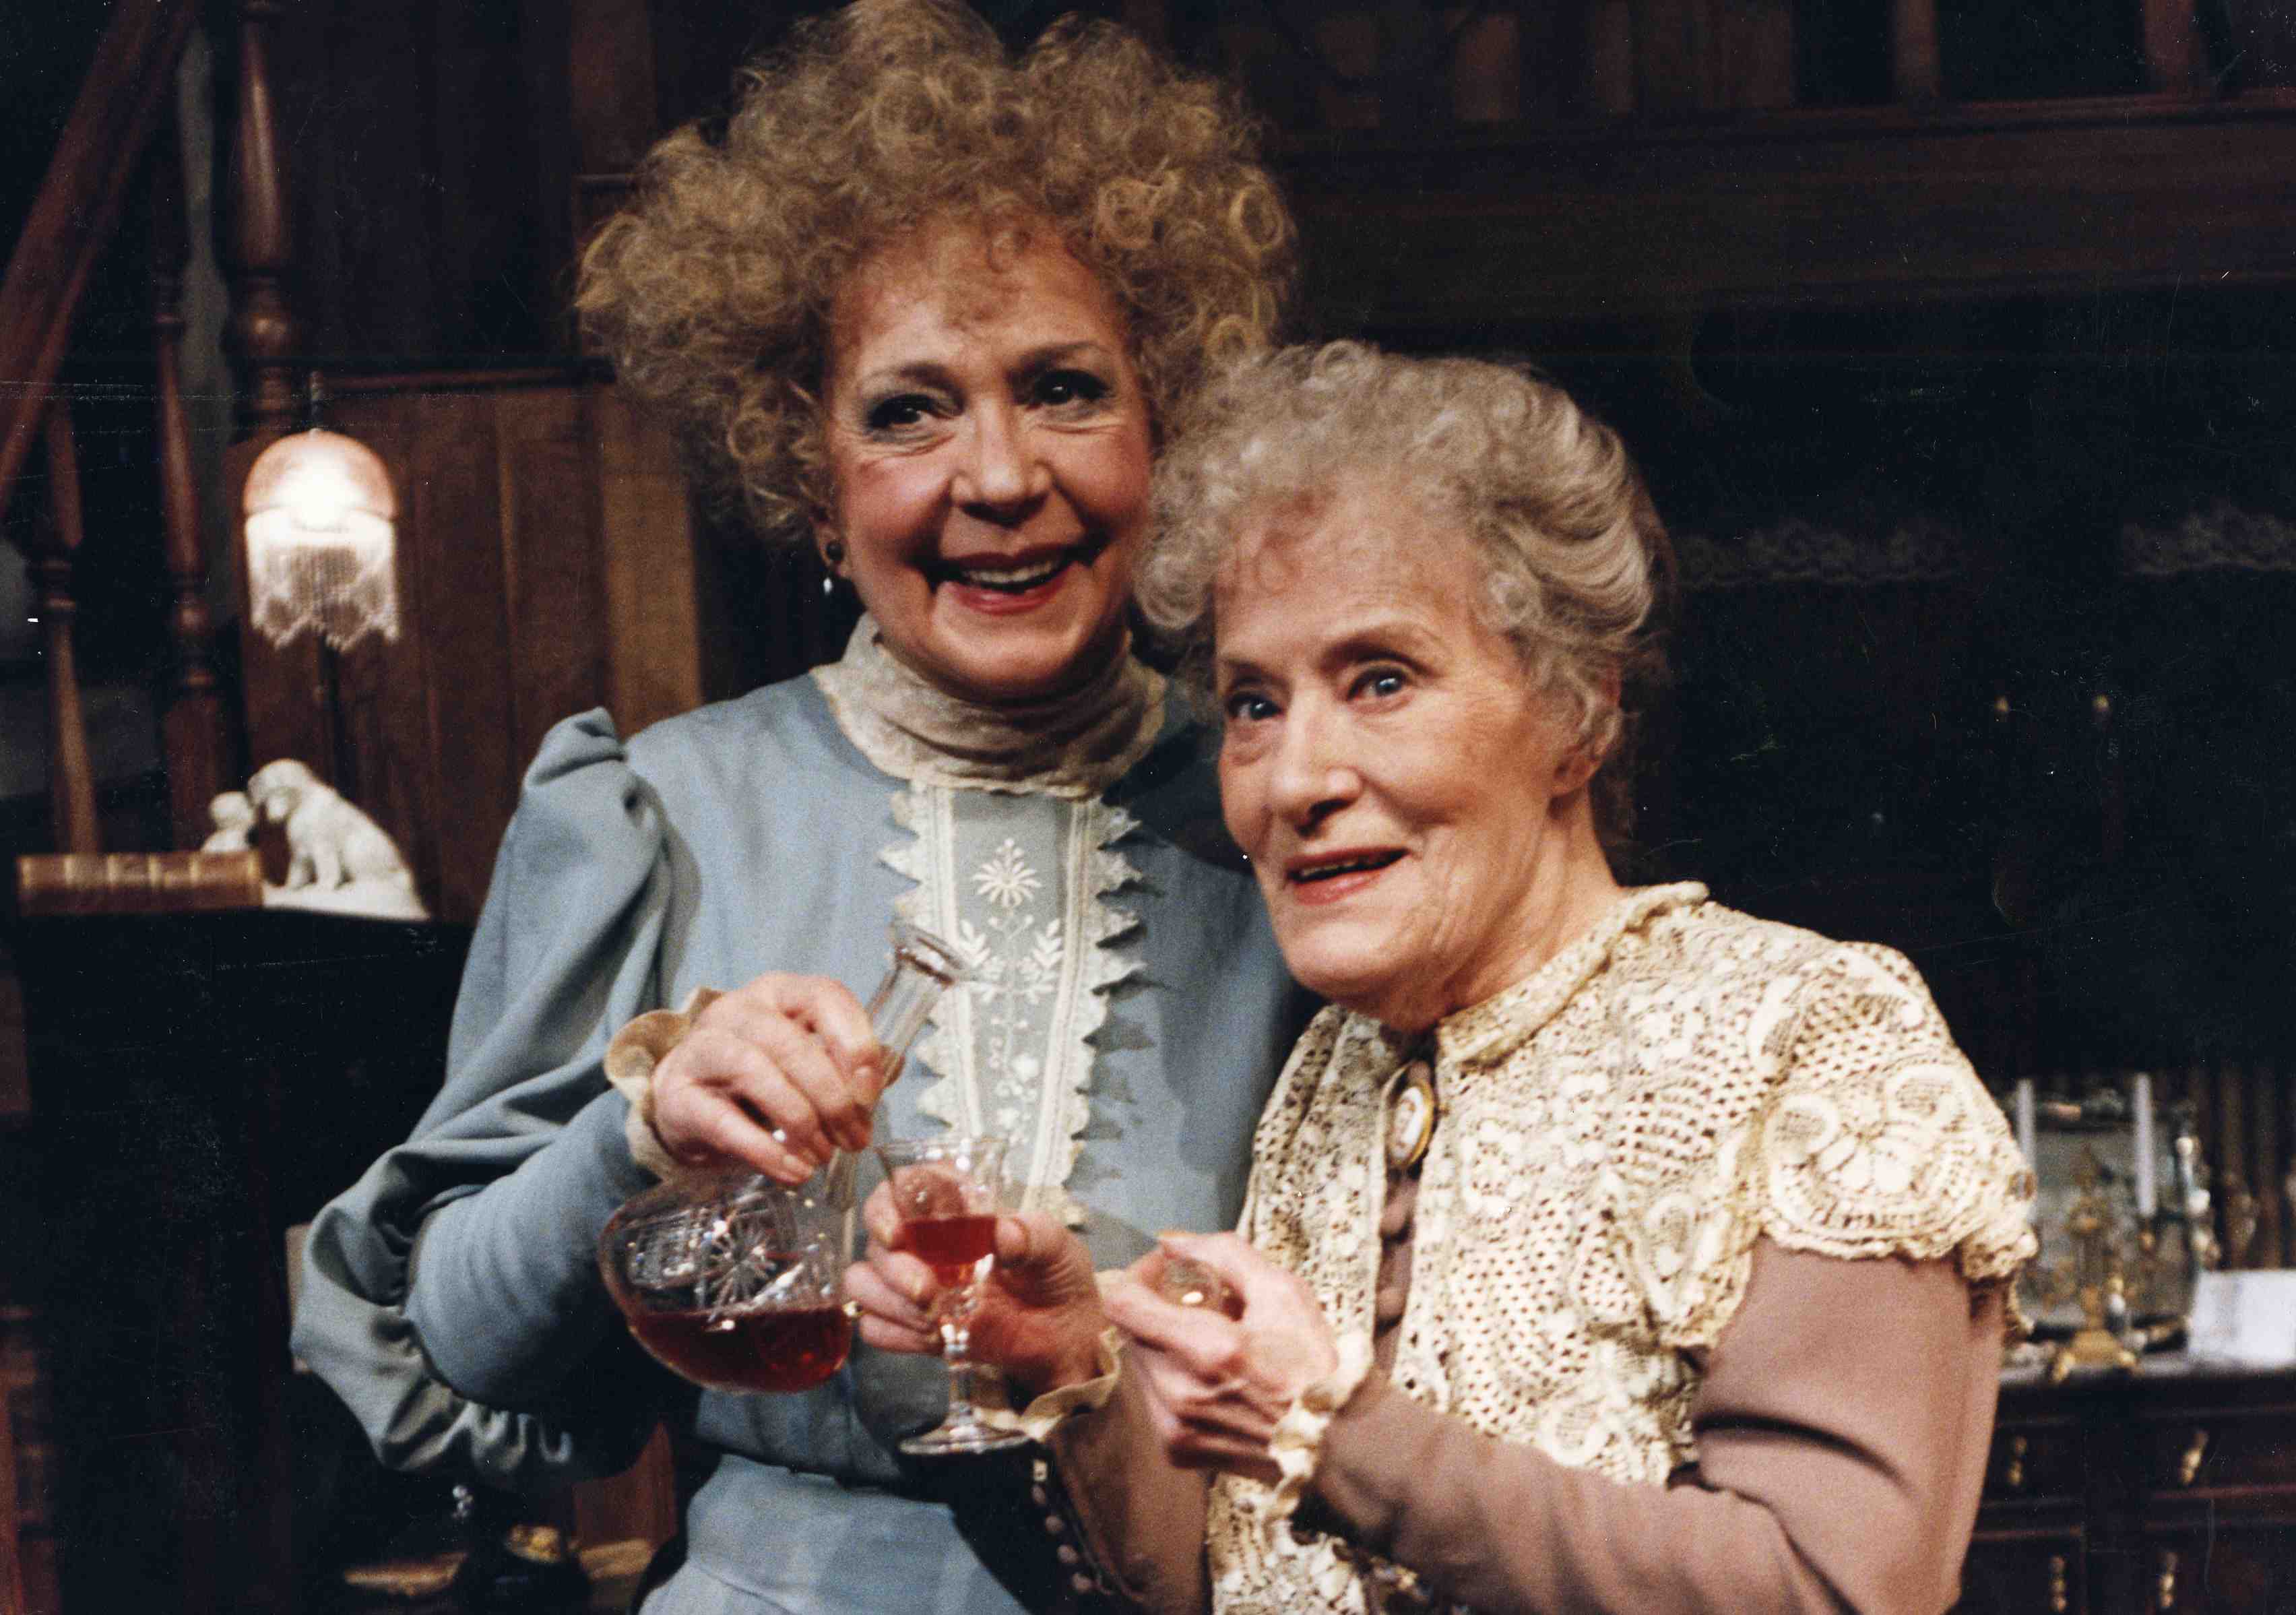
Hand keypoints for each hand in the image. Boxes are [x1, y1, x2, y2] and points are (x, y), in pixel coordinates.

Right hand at [649, 973, 881, 1182]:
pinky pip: (724, 1121)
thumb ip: (846, 1068)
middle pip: (792, 1044)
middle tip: (854, 1140)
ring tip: (823, 1158)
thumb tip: (886, 1079)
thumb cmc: (759, 1080)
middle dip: (833, 1098)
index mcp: (779, 992)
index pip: (824, 997)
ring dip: (801, 1122)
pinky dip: (766, 1151)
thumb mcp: (806, 1063)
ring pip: (757, 1072)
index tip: (870, 1094)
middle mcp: (738, 1009)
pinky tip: (793, 1172)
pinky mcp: (678, 1094)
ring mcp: (701, 1047)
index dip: (854, 1043)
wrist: (688, 1105)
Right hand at [846, 1188, 1107, 1401]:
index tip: (897, 1232)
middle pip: (876, 1241)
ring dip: (888, 1301)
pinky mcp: (916, 1326)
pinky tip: (931, 1336)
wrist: (1066, 1337)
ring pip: (864, 1283)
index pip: (900, 1189)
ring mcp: (916, 1285)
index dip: (886, 1205)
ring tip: (934, 1316)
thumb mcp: (1058, 1246)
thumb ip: (1033, 1234)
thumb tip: (1003, 1234)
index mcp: (955, 1209)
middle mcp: (926, 1243)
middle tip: (927, 1291)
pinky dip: (895, 1333)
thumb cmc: (1059, 1276)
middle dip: (894, 1269)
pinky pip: (874, 1327)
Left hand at [1102, 1233, 1339, 1484]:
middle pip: (1129, 1330)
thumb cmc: (1313, 1364)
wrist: (1336, 1444)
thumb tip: (1170, 1243)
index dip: (1138, 1276)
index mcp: (1205, 1348)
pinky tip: (1212, 1379)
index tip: (1169, 1272)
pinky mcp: (1176, 1450)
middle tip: (1200, 1304)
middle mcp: (1177, 1391)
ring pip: (1140, 1363)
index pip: (1123, 1303)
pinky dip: (1173, 1379)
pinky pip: (1153, 1397)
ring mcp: (1172, 1426)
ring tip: (1210, 1343)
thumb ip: (1223, 1255)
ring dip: (1164, 1343)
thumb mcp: (1282, 1292)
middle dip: (1156, 1307)